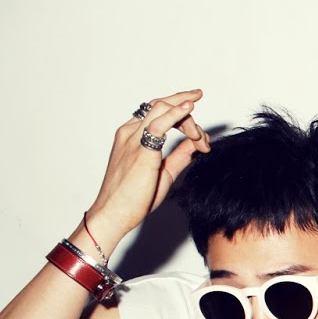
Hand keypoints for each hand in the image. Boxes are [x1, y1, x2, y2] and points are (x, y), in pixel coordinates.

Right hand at [84, 90, 210, 248]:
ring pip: (161, 108)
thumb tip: (196, 146)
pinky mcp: (141, 150)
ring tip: (201, 139)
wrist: (114, 213)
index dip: (180, 114)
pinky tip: (189, 109)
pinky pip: (159, 124)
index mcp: (131, 136)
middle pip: (160, 105)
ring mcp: (133, 139)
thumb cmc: (133, 197)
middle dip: (186, 108)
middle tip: (203, 131)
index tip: (199, 135)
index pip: (156, 111)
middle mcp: (130, 132)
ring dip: (188, 119)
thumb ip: (179, 156)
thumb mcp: (164, 172)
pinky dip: (176, 114)